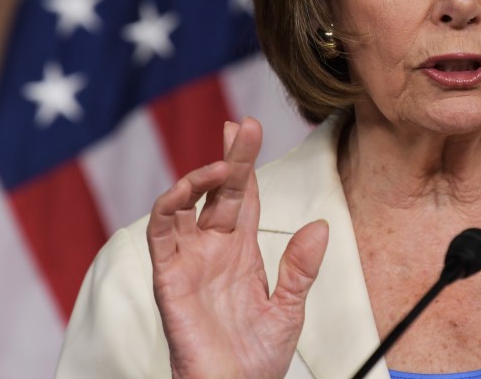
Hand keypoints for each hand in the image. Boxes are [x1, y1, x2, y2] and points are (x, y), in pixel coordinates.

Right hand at [146, 117, 328, 378]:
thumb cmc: (257, 358)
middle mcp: (212, 248)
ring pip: (184, 205)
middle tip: (242, 125)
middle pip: (217, 190)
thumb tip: (320, 225)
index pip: (241, 195)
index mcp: (240, 250)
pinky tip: (185, 190)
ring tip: (224, 163)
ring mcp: (188, 260)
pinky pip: (161, 235)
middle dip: (230, 156)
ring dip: (199, 178)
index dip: (244, 162)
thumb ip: (300, 267)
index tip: (248, 127)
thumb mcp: (290, 307)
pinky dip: (168, 208)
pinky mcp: (168, 279)